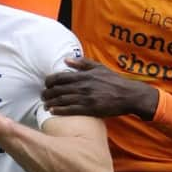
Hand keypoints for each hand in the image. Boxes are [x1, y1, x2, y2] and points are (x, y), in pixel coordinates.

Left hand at [41, 57, 158, 119]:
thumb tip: (66, 60)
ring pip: (62, 100)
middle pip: (58, 89)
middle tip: (42, 96)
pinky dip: (60, 110)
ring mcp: (85, 98)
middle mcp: (82, 86)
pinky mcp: (90, 109)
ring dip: (51, 102)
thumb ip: (82, 63)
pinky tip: (53, 111)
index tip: (46, 84)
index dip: (49, 81)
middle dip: (47, 93)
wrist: (128, 95)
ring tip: (45, 104)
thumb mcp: (99, 67)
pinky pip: (71, 110)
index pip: (60, 77)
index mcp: (84, 75)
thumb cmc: (114, 81)